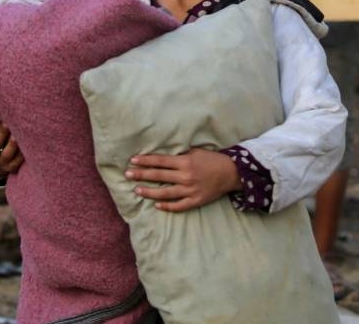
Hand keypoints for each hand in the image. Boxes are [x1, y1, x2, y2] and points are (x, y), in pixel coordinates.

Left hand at [125, 148, 239, 212]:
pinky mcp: (195, 201)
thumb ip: (180, 155)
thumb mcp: (196, 151)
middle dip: (141, 175)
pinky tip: (156, 205)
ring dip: (149, 192)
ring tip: (136, 190)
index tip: (132, 160)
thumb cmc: (212, 159)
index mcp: (185, 162)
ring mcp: (190, 190)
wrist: (231, 173)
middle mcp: (186, 176)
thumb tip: (162, 156)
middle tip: (127, 174)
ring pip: (165, 193)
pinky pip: (178, 206)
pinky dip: (167, 206)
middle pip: (158, 176)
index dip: (145, 161)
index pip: (160, 161)